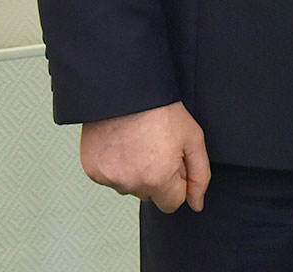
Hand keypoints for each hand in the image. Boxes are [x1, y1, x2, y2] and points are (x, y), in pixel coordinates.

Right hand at [79, 102, 210, 212]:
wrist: (126, 89)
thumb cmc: (161, 110)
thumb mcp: (193, 139)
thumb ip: (199, 176)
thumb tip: (196, 204)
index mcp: (158, 180)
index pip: (172, 203)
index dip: (176, 182)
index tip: (173, 160)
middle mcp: (130, 184)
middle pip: (150, 195)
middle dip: (156, 178)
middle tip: (155, 147)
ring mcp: (108, 177)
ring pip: (128, 187)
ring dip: (134, 173)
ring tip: (137, 142)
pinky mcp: (92, 169)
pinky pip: (109, 177)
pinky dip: (115, 165)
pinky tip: (121, 143)